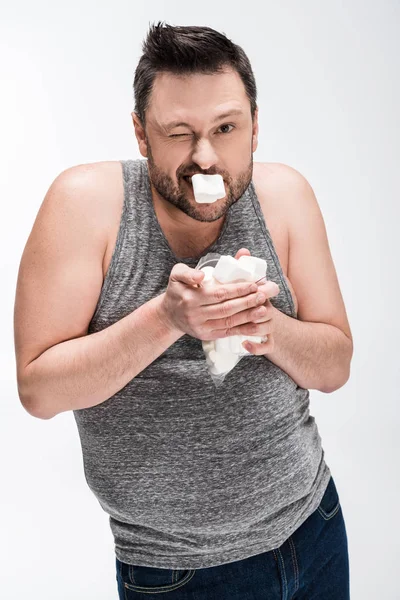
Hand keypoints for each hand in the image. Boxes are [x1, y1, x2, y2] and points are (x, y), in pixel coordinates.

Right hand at [159, 248, 278, 340]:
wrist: (169, 315)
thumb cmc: (177, 290)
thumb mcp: (177, 274)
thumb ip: (188, 272)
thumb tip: (201, 276)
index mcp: (191, 298)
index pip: (220, 294)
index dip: (238, 290)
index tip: (253, 285)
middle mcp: (195, 314)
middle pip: (226, 309)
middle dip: (247, 302)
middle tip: (263, 296)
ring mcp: (201, 327)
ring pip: (228, 322)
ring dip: (248, 317)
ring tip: (263, 310)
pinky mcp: (206, 335)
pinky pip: (226, 333)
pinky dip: (242, 330)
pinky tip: (254, 325)